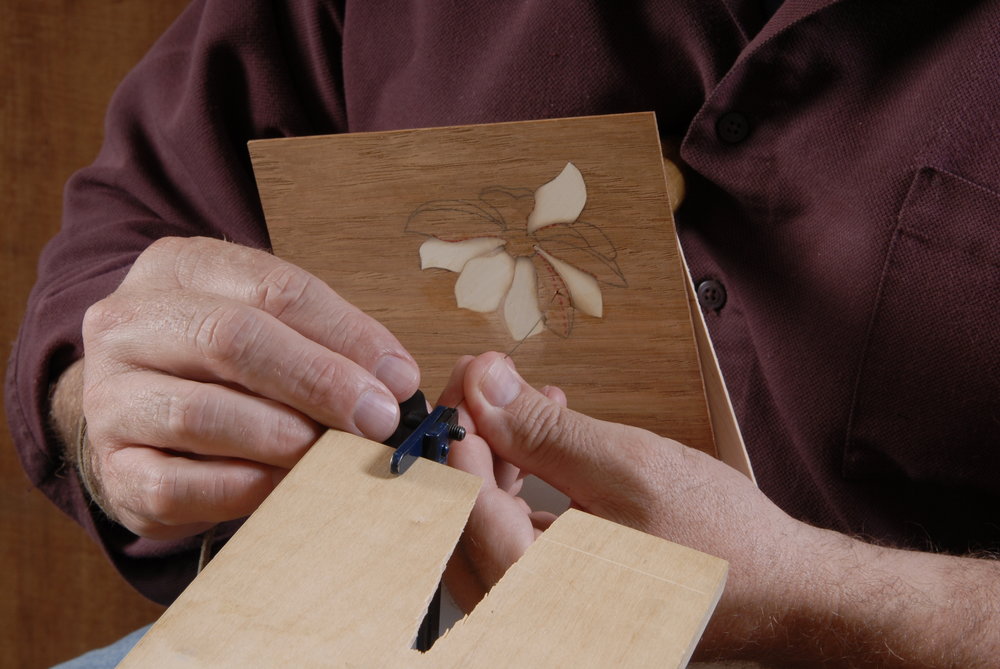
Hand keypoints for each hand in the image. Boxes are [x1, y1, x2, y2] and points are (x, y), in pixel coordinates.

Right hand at [75, 236, 419, 539]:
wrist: (141, 414)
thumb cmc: (223, 367)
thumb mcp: (271, 326)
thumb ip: (328, 341)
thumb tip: (395, 380)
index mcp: (178, 268)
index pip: (273, 288)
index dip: (346, 334)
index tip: (398, 377)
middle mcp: (129, 324)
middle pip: (233, 340)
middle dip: (320, 382)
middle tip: (377, 419)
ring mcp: (108, 397)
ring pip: (200, 414)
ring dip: (284, 439)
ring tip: (335, 456)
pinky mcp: (111, 468)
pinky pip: (177, 485)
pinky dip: (243, 489)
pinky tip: (285, 488)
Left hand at [442, 352, 810, 653]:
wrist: (783, 590)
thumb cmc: (723, 543)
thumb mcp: (627, 468)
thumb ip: (544, 431)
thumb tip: (485, 385)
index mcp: (540, 594)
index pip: (463, 506)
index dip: (459, 432)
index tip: (469, 380)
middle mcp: (531, 612)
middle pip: (461, 520)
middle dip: (472, 442)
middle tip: (487, 386)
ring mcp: (543, 608)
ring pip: (484, 526)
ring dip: (494, 461)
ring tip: (525, 405)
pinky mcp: (559, 594)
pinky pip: (514, 538)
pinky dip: (517, 487)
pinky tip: (542, 444)